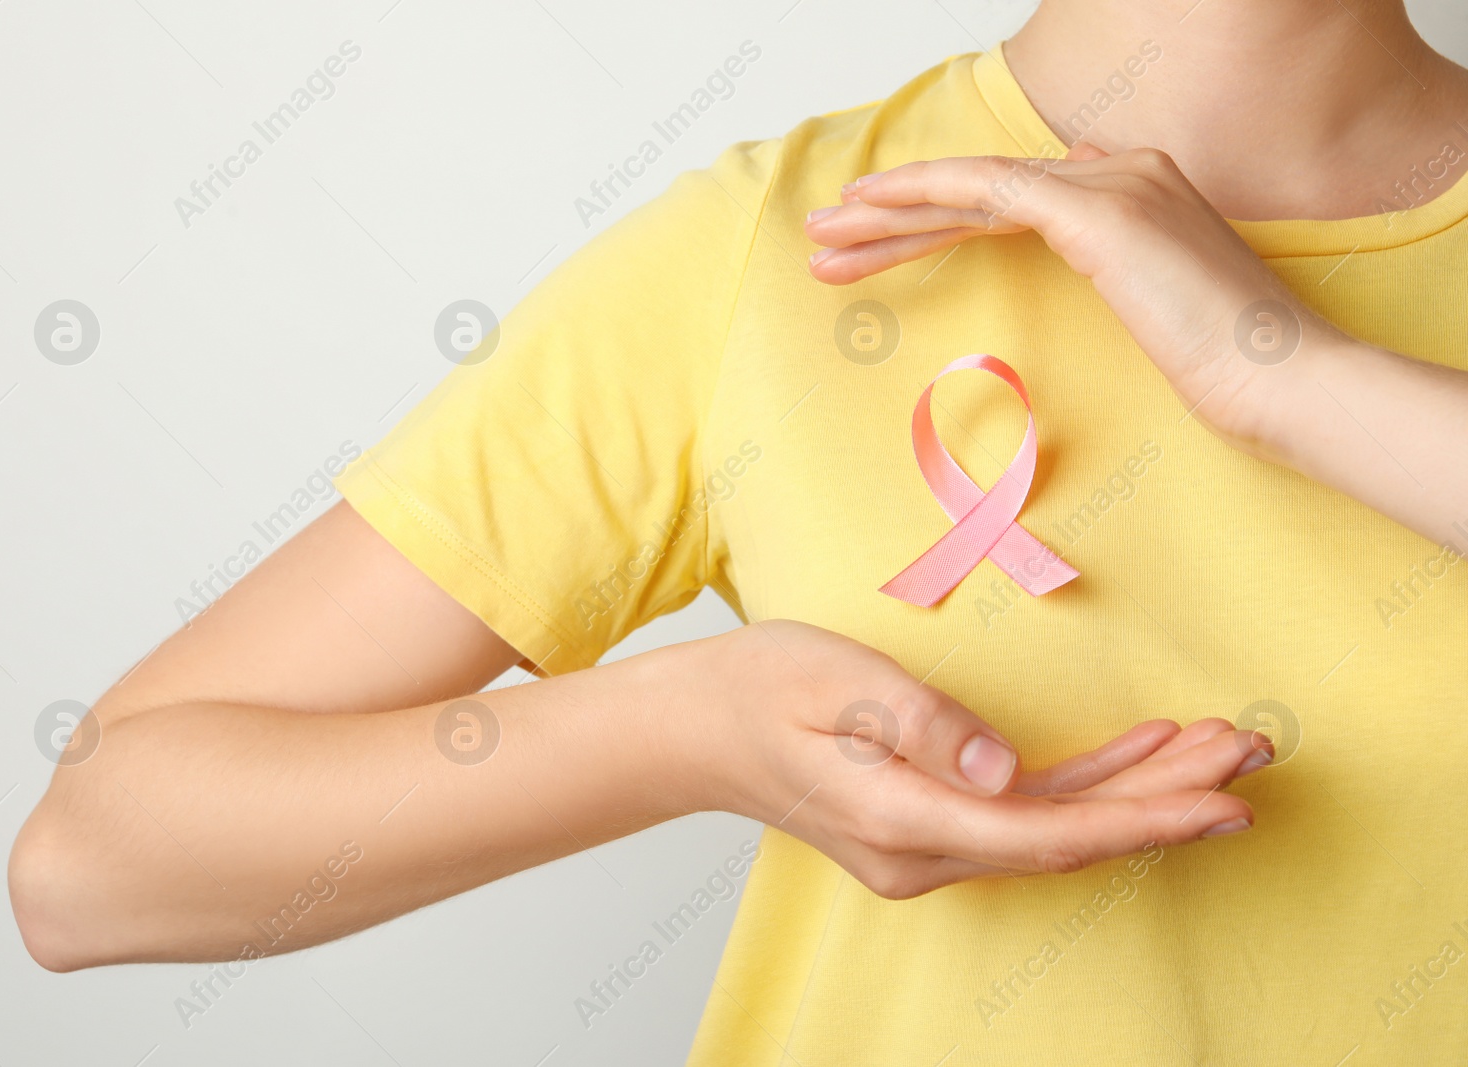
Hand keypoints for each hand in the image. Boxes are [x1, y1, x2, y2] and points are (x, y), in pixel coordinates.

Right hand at [696, 621, 1269, 898]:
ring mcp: (924, 847)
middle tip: (1251, 754)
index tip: (1222, 799)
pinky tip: (1140, 758)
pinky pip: (1024, 816)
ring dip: (1137, 791)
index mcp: (902, 818)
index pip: (1047, 831)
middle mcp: (922, 852)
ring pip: (1056, 829)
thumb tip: (1003, 770)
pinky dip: (1088, 787)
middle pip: (1069, 836)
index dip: (1143, 816)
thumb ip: (922, 724)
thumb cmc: (760, 689)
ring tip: (1217, 752)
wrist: (696, 728)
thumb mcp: (835, 681)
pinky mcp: (927, 826)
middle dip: (1165, 799)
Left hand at [803, 145, 1342, 445]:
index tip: (874, 251)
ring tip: (823, 238)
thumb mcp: (1158, 314)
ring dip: (890, 212)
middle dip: (895, 217)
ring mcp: (1113, 184)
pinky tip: (874, 209)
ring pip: (972, 188)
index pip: (1007, 201)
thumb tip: (1073, 248)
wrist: (1279, 379)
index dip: (934, 223)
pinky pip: (989, 188)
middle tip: (825, 239)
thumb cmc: (1225, 368)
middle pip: (980, 192)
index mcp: (1132, 192)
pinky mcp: (1099, 212)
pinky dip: (927, 194)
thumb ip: (1115, 273)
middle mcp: (1120, 172)